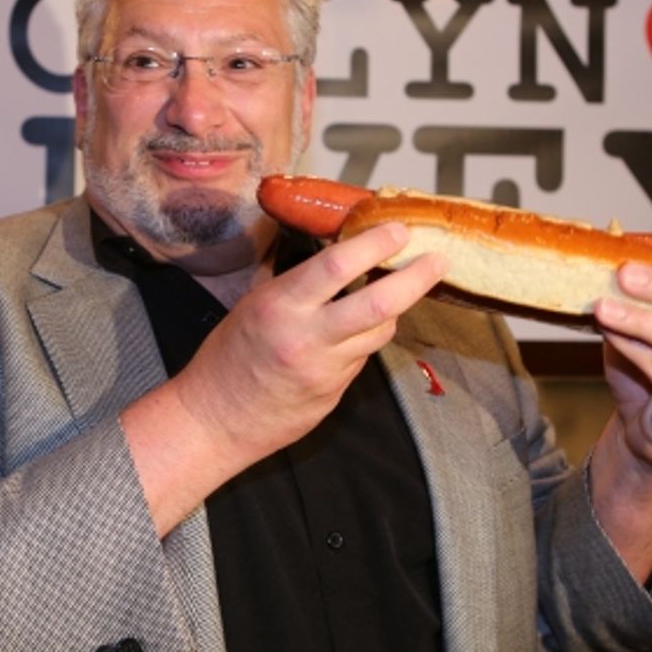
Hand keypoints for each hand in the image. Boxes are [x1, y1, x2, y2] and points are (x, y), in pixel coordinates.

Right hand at [121, 222, 445, 535]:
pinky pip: (362, 358)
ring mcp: (326, 371)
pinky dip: (364, 340)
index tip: (398, 230)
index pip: (339, 266)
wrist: (215, 420)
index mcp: (281, 307)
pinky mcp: (334, 394)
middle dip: (416, 277)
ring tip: (393, 293)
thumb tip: (338, 255)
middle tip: (436, 259)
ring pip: (380, 332)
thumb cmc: (227, 358)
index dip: (376, 244)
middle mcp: (308, 338)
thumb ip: (298, 284)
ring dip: (393, 310)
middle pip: (381, 304)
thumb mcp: (254, 305)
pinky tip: (352, 334)